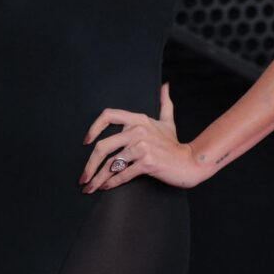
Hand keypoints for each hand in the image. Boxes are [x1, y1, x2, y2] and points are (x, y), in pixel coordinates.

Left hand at [77, 84, 203, 192]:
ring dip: (97, 178)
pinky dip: (112, 183)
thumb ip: (164, 103)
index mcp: (138, 119)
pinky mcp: (147, 162)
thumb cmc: (174, 144)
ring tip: (90, 188)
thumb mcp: (167, 121)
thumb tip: (165, 85)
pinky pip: (123, 174)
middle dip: (89, 164)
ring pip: (111, 164)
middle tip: (82, 177)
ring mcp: (142, 146)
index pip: (108, 115)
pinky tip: (105, 187)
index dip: (94, 128)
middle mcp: (137, 130)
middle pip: (103, 146)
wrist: (190, 162)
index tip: (86, 142)